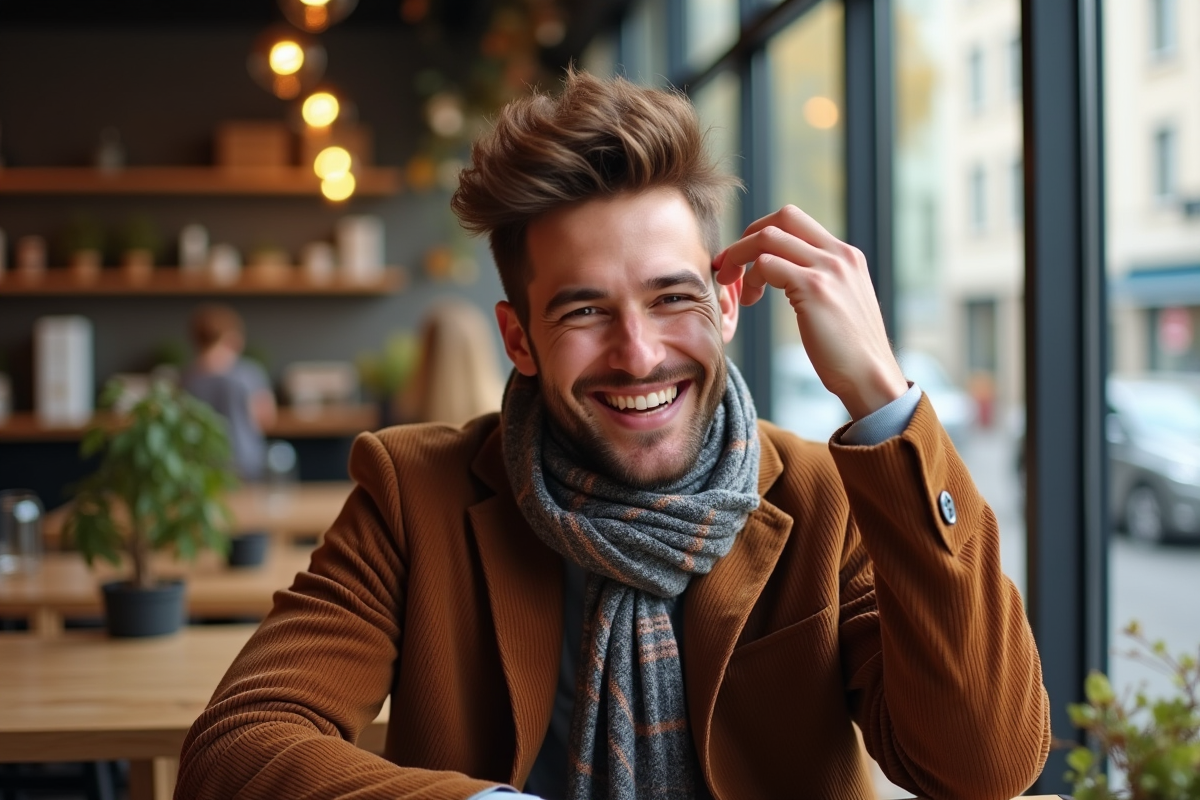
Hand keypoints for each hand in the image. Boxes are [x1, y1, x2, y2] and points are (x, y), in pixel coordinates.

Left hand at [713, 205, 906, 419]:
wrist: (870, 376)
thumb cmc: (850, 351)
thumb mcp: (840, 302)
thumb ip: (821, 281)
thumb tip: (788, 274)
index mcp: (846, 255)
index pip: (796, 221)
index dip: (762, 233)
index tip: (744, 260)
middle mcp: (839, 254)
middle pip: (782, 217)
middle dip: (747, 238)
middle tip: (730, 267)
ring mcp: (828, 268)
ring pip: (767, 238)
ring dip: (740, 259)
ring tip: (739, 291)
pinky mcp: (814, 288)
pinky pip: (767, 264)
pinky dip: (750, 279)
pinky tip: (752, 301)